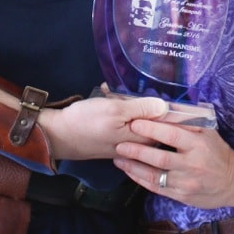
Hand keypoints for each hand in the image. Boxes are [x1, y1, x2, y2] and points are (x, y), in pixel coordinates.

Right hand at [39, 93, 168, 160]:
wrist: (58, 135)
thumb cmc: (87, 122)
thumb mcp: (116, 110)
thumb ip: (142, 109)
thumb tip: (165, 107)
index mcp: (141, 138)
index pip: (167, 125)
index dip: (174, 110)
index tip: (175, 97)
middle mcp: (136, 142)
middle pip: (152, 118)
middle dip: (144, 101)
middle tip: (129, 91)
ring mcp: (124, 140)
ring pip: (136, 116)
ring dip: (127, 101)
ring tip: (112, 92)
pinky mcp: (113, 136)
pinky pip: (123, 118)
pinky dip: (117, 106)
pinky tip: (106, 95)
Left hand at [113, 117, 233, 208]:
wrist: (233, 182)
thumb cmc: (217, 151)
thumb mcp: (208, 131)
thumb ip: (188, 120)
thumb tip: (164, 106)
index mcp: (199, 144)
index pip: (172, 135)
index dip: (152, 129)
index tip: (135, 122)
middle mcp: (192, 164)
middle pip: (160, 157)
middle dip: (137, 150)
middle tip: (119, 143)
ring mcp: (186, 182)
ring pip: (155, 175)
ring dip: (134, 166)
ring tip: (118, 157)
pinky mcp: (181, 196)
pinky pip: (157, 188)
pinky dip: (141, 179)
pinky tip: (129, 171)